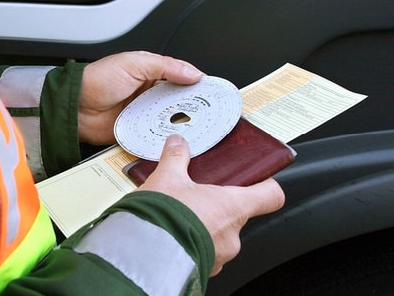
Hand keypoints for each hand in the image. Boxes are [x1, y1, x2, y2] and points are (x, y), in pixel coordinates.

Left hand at [79, 51, 203, 144]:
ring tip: (197, 129)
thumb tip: (193, 73)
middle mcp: (150, 95)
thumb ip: (165, 66)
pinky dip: (164, 138)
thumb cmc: (96, 80)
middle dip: (193, 109)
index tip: (213, 94)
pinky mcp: (136, 132)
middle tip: (209, 115)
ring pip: (170, 121)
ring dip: (180, 125)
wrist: (74, 107)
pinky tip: (174, 140)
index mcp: (151, 75)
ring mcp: (143, 115)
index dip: (197, 86)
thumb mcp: (134, 63)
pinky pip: (155, 136)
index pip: (182, 79)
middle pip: (179, 103)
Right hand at [137, 134, 284, 275]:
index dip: (265, 186)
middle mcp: (232, 235)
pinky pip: (204, 254)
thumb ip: (176, 159)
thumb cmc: (161, 218)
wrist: (143, 254)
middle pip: (237, 215)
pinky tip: (172, 235)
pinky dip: (192, 244)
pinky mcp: (203, 270)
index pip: (270, 196)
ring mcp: (219, 256)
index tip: (258, 180)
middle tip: (197, 198)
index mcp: (232, 207)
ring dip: (203, 227)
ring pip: (219, 236)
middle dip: (217, 207)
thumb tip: (178, 144)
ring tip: (178, 218)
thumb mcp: (167, 178)